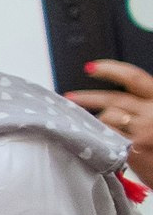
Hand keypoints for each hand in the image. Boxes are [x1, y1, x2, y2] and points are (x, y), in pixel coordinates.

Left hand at [64, 59, 152, 182]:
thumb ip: (141, 107)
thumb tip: (111, 102)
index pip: (134, 78)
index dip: (111, 70)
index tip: (91, 68)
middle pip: (114, 99)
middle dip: (88, 97)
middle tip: (70, 96)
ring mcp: (144, 129)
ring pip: (108, 117)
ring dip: (97, 123)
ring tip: (93, 131)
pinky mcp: (135, 147)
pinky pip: (107, 136)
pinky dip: (98, 137)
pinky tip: (95, 142)